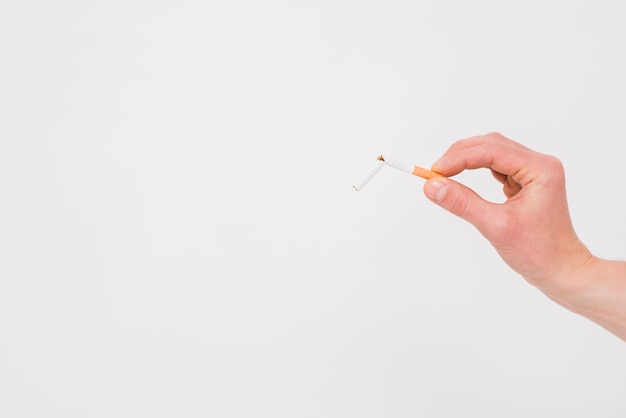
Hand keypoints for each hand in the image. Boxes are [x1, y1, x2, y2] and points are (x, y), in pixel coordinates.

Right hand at [423, 132, 592, 294]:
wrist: (560, 269)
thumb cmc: (537, 252)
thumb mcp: (495, 226)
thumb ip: (462, 203)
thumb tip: (431, 186)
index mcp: (541, 170)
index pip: (493, 151)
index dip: (460, 158)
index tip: (434, 172)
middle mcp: (540, 164)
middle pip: (493, 145)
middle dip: (461, 155)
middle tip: (435, 172)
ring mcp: (534, 171)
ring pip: (494, 152)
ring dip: (467, 160)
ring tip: (445, 174)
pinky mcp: (527, 181)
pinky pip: (498, 166)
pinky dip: (477, 169)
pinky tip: (464, 179)